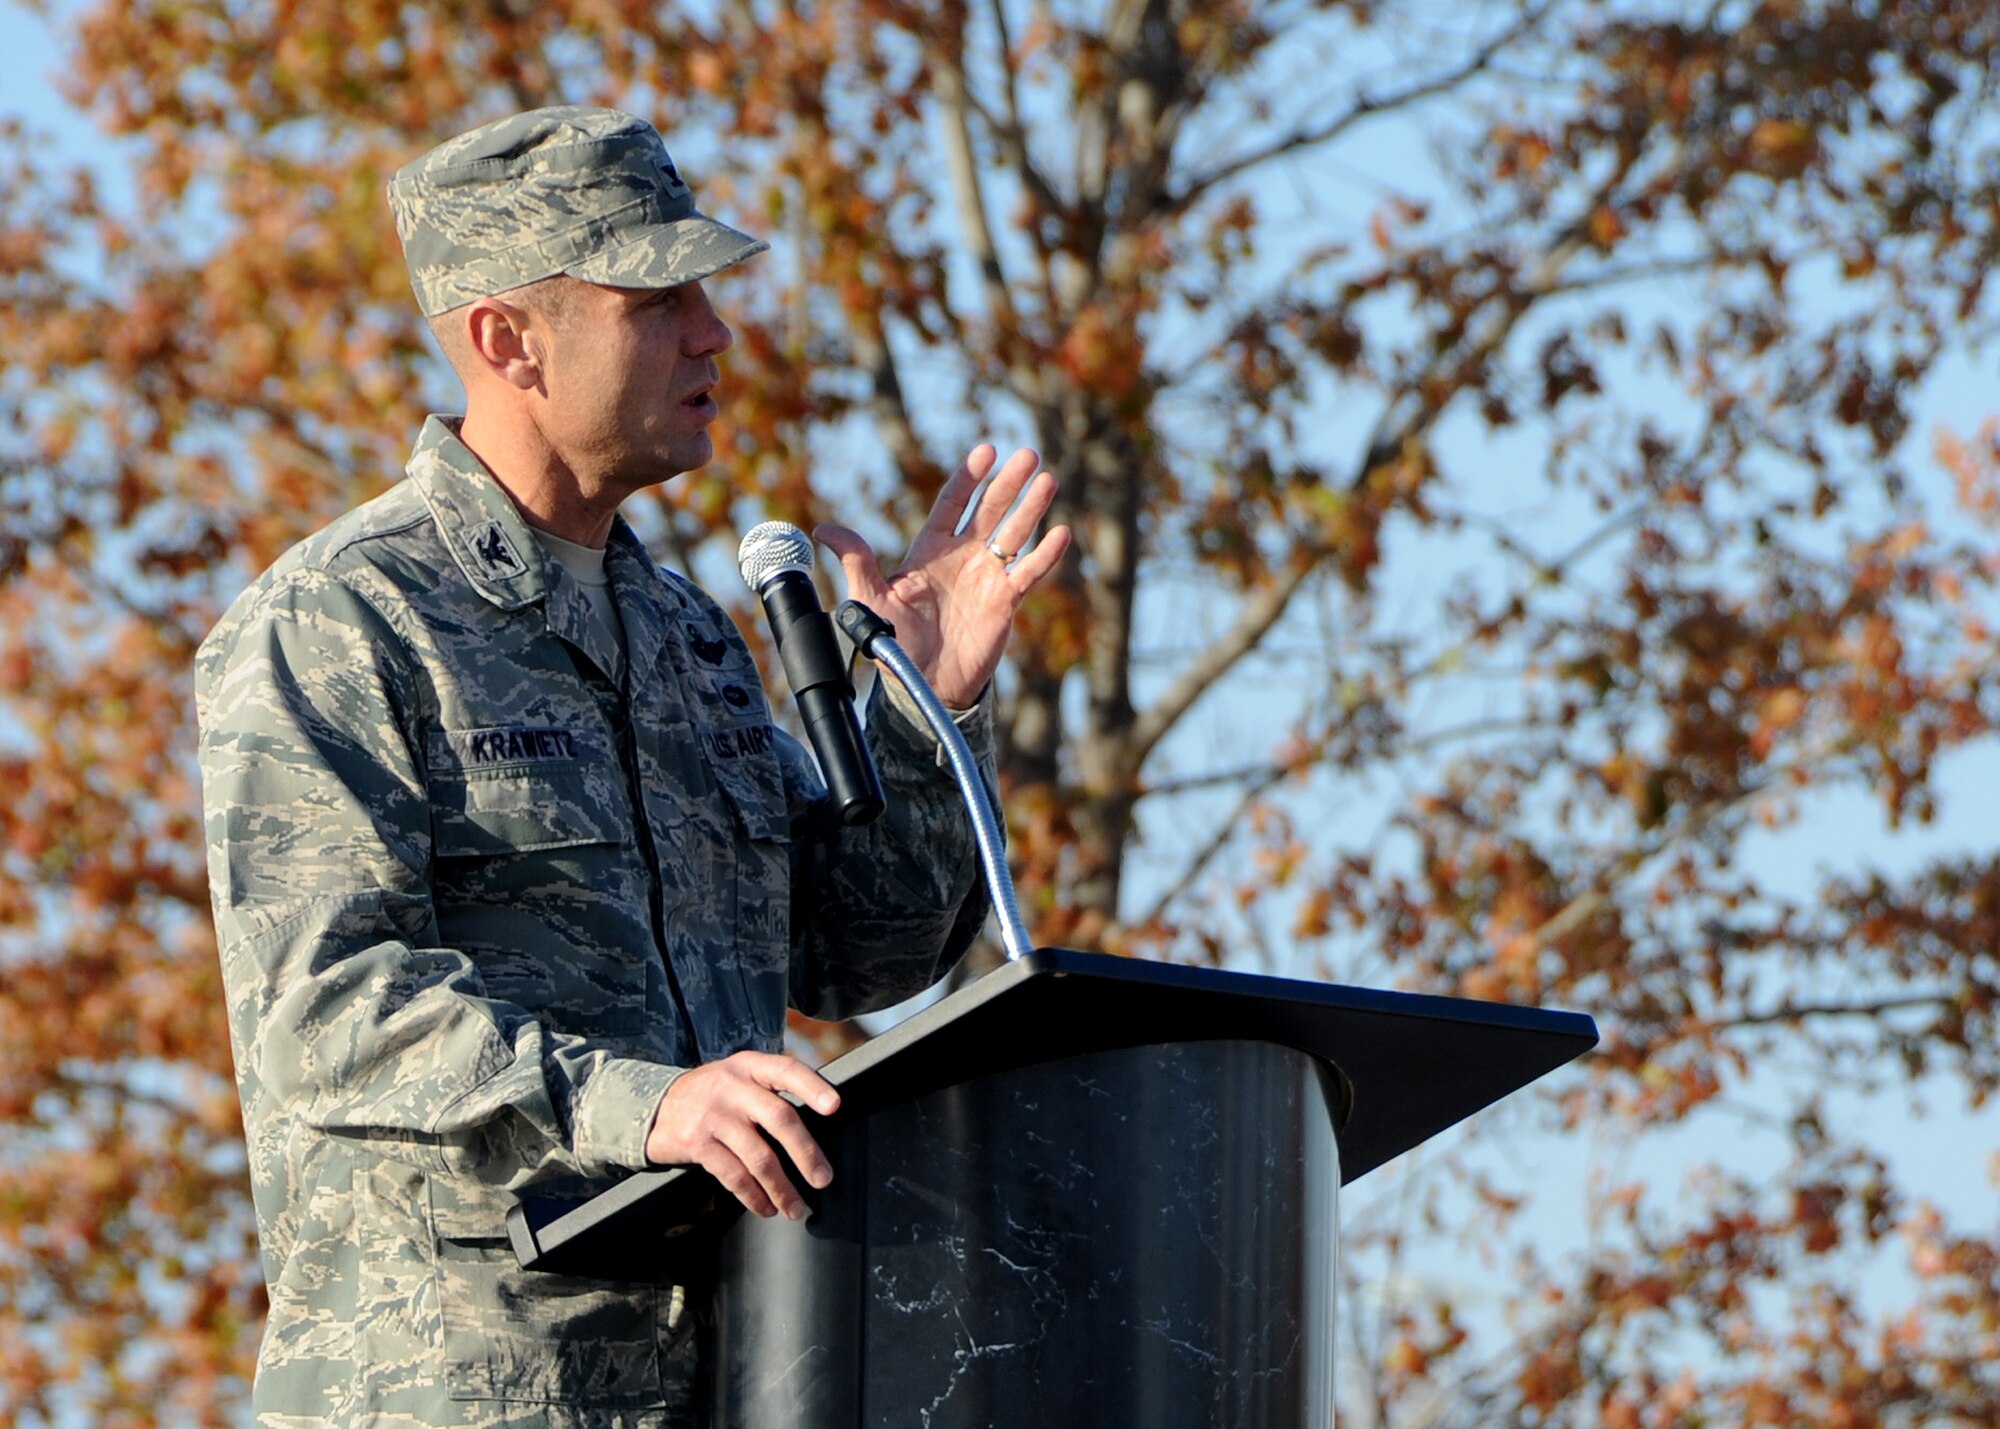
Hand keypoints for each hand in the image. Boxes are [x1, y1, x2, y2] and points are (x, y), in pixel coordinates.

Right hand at [644, 1051, 840, 1219]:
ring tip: (795, 1208)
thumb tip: (820, 1128)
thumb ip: (770, 1092)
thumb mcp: (739, 1078)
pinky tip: (765, 1207)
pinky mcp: (696, 1143)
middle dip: (806, 1153)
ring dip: (781, 1188)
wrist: (656, 1105)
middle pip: (779, 1118)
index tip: (834, 1106)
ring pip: (758, 1156)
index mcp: (750, 1066)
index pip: (787, 1071)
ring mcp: (713, 1115)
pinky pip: (733, 1176)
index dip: (812, 1087)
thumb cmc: (714, 1095)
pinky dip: (753, 1196)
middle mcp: (733, 1086)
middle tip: (823, 1179)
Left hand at [816, 445, 1071, 707]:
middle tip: (1028, 454)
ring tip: (1048, 480)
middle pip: (989, 511)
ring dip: (1031, 509)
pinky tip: (1060, 533)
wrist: (922, 684)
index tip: (986, 450)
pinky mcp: (1004, 602)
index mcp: (930, 550)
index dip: (968, 477)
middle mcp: (963, 557)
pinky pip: (1028, 574)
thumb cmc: (893, 642)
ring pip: (1014, 535)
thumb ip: (855, 561)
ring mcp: (986, 578)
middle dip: (1008, 482)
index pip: (952, 504)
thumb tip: (822, 529)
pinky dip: (1045, 555)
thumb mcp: (869, 599)